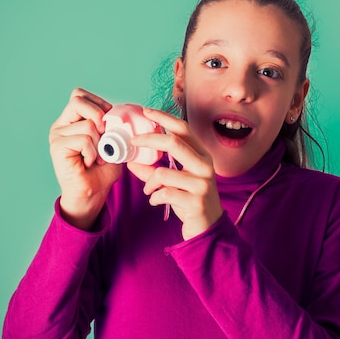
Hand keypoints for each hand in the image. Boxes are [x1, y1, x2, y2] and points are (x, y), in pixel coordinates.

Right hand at [48, 88, 121, 229]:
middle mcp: (61, 125)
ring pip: (87, 124)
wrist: (91, 194)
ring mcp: (57, 135)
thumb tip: (119, 113)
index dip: (98, 103)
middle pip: (78, 99)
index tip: (109, 122)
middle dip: (98, 115)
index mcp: (71, 121)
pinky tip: (89, 162)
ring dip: (100, 143)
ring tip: (98, 157)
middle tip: (105, 135)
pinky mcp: (57, 147)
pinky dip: (93, 152)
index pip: (80, 95)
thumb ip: (112, 126)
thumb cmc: (101, 171)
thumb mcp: (112, 142)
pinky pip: (83, 139)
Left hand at [127, 108, 222, 239]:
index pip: (183, 128)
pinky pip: (164, 193)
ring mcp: (202, 184)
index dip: (164, 117)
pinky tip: (156, 201)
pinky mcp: (196, 201)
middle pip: (174, 142)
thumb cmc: (190, 200)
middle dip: (149, 139)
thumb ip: (153, 170)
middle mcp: (204, 166)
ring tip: (148, 190)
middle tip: (133, 142)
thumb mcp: (174, 181)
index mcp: (201, 155)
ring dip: (149, 182)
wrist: (208, 229)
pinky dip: (154, 197)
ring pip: (163, 172)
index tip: (146, 111)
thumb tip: (131, 160)